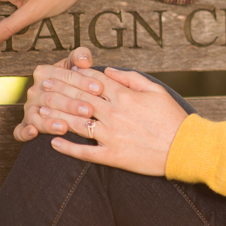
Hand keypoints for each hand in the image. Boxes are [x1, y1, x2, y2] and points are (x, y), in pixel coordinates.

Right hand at [15, 47, 100, 141]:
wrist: (66, 96)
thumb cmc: (74, 79)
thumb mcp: (77, 64)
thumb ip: (81, 56)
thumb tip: (84, 61)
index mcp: (44, 73)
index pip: (64, 77)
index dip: (83, 82)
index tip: (99, 88)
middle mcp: (34, 90)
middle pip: (53, 97)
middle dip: (72, 105)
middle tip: (90, 111)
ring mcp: (29, 108)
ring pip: (38, 115)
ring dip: (50, 122)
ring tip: (65, 127)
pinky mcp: (25, 125)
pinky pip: (20, 130)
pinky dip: (24, 132)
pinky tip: (34, 133)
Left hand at [50, 67, 188, 176]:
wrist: (184, 147)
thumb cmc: (173, 117)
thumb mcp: (156, 90)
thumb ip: (131, 78)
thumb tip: (108, 70)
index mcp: (125, 96)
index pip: (93, 81)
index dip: (73, 75)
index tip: (58, 70)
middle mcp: (115, 113)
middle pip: (80, 98)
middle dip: (58, 90)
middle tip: (40, 85)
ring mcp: (111, 134)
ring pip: (77, 123)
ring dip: (56, 117)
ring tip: (40, 111)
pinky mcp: (112, 155)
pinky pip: (85, 152)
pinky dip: (68, 148)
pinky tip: (54, 143)